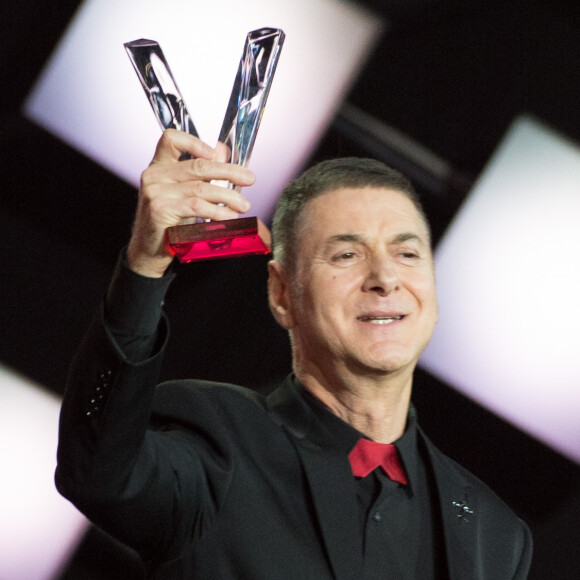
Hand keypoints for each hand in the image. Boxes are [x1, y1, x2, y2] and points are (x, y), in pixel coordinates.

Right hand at [127, 129, 255, 276]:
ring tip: (244, 206)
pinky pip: (196, 206)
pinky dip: (217, 211)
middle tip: (249, 179)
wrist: (148, 251)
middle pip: (198, 166)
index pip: (171, 138)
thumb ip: (201, 173)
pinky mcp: (160, 209)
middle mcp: (153, 175)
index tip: (217, 154)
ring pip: (201, 188)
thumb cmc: (168, 222)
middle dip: (229, 172)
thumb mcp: (184, 194)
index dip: (195, 142)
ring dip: (228, 197)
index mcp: (158, 166)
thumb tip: (222, 151)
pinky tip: (229, 217)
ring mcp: (155, 191)